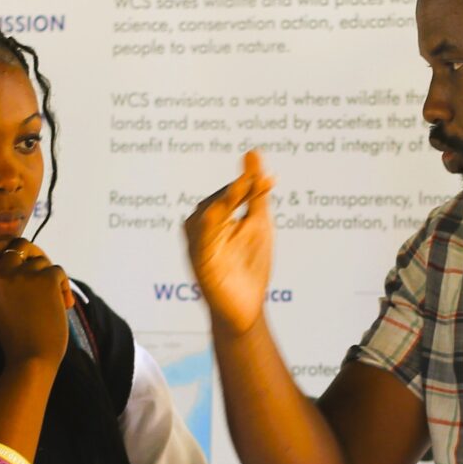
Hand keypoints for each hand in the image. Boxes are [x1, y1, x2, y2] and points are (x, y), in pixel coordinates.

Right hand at [0, 200, 69, 365]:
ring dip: (49, 279)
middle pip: (20, 246)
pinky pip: (57, 272)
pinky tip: (61, 307)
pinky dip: (61, 288)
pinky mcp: (45, 276)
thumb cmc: (16, 337)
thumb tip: (28, 259)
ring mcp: (23, 272)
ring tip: (49, 306)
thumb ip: (6, 280)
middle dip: (32, 256)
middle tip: (38, 283)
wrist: (31, 358)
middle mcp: (0, 271)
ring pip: (43, 261)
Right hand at [184, 151, 276, 333]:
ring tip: (243, 188)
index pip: (231, 193)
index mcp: (217, 215)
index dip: (248, 182)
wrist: (245, 309)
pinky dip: (209, 228)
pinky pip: (200, 241)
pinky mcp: (199, 262)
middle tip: (255, 179)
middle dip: (236, 190)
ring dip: (223, 201)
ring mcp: (199, 245)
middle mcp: (203, 227)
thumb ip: (256, 192)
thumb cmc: (249, 266)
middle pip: (217, 201)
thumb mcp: (258, 224)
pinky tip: (221, 215)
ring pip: (206, 217)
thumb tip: (254, 154)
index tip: (263, 171)